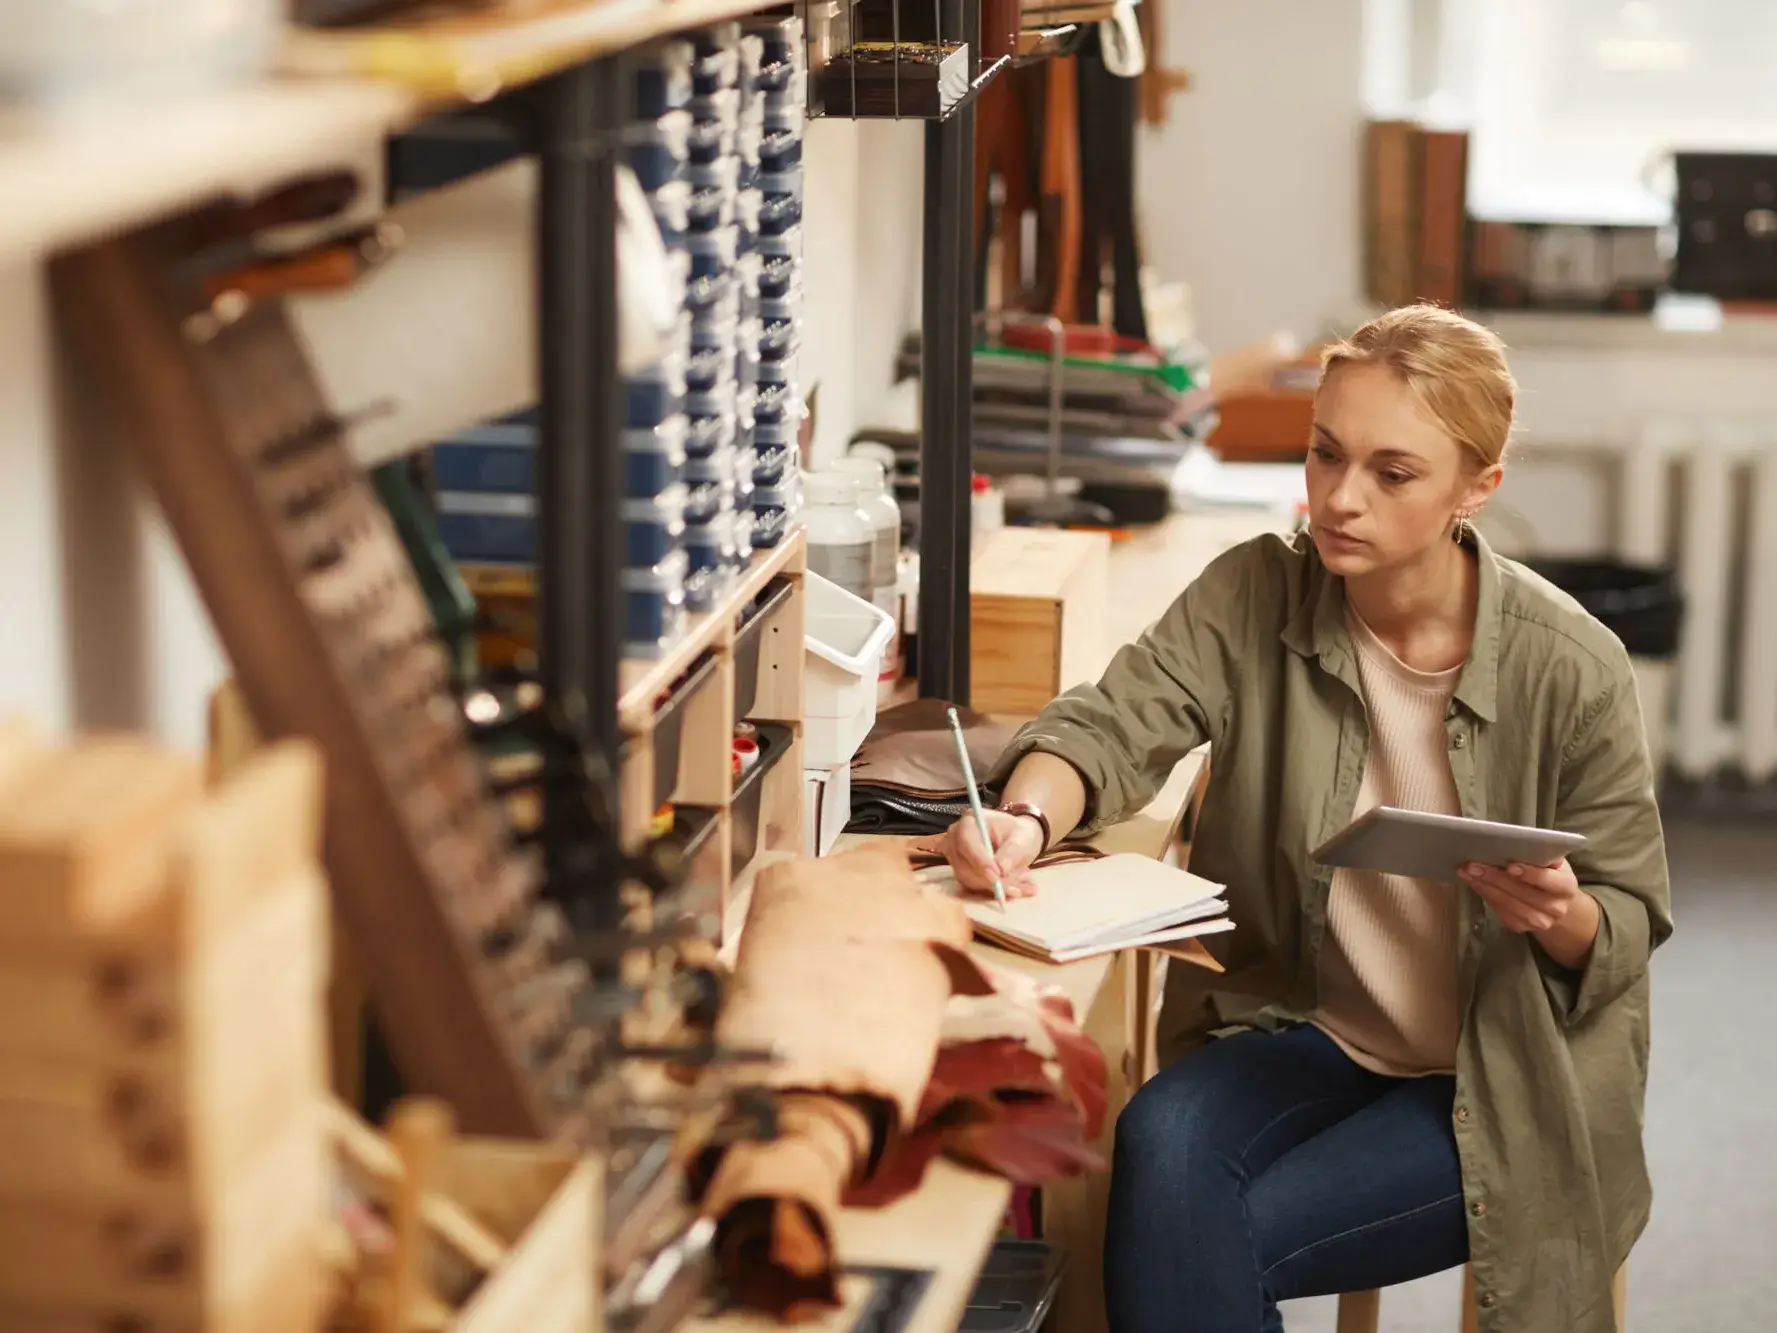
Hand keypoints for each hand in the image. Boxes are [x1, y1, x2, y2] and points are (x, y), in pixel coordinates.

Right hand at [939, 809, 1044, 897]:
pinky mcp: (960, 872)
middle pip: (964, 865)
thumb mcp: (1022, 838)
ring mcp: (955, 857)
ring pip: (969, 880)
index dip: (980, 860)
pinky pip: (973, 887)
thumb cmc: (1018, 834)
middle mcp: (955, 839)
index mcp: (970, 821)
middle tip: (1018, 888)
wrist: (1017, 840)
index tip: (998, 876)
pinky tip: (1014, 889)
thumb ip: (1011, 852)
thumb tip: (1002, 869)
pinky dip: (994, 892)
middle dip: (990, 880)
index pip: (966, 841)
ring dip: (995, 888)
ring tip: (1022, 888)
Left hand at [1458, 858, 1599, 969]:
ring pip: (1510, 906)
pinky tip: (1474, 883)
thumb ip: (1538, 855)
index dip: (1530, 874)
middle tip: (1473, 865)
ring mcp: (1540, 922)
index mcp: (1566, 886)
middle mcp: (1556, 907)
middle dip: (1496, 879)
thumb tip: (1510, 843)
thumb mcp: (1551, 860)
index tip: (1510, 866)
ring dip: (1486, 888)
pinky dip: (1486, 896)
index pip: (1549, 880)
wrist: (1555, 903)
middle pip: (1524, 894)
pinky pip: (1502, 913)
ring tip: (1468, 873)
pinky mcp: (1522, 928)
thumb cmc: (1549, 873)